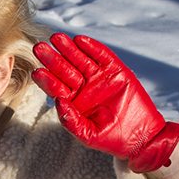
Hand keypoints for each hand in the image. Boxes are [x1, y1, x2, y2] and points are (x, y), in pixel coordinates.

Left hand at [32, 34, 178, 172]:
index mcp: (74, 102)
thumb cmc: (112, 139)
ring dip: (69, 49)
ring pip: (81, 59)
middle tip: (39, 48)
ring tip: (57, 38)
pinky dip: (92, 48)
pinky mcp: (116, 70)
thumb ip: (70, 121)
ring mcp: (99, 78)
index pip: (56, 87)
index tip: (37, 72)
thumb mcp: (88, 135)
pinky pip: (102, 56)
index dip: (46, 79)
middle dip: (53, 59)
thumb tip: (57, 101)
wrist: (141, 136)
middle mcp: (84, 88)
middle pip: (65, 70)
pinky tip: (80, 41)